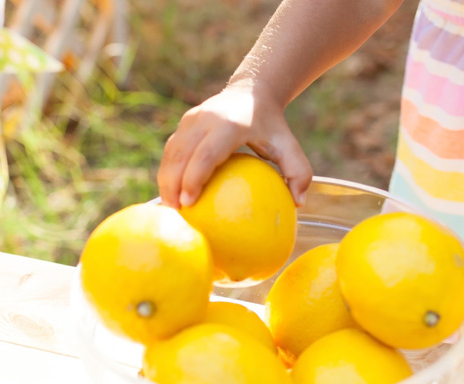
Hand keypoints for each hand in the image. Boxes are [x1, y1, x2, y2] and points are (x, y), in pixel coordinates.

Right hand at [157, 84, 311, 207]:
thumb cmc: (271, 125)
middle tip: (175, 213)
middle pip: (180, 155)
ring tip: (169, 208)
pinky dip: (168, 173)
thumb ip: (298, 171)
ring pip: (170, 154)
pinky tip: (172, 195)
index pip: (206, 153)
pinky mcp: (183, 123)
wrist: (252, 90)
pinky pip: (171, 151)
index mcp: (229, 124)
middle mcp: (205, 119)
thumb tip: (298, 203)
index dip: (193, 178)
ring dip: (165, 182)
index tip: (188, 203)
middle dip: (172, 185)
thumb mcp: (288, 144)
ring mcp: (190, 119)